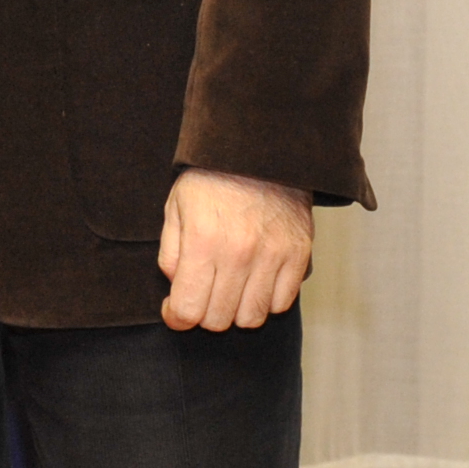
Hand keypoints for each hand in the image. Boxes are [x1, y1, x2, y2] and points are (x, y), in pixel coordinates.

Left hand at [156, 168, 313, 331]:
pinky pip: (282, 303)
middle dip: (203, 314)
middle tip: (202, 295)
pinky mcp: (298, 253)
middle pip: (218, 320)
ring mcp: (272, 255)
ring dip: (236, 311)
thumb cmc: (212, 177)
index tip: (175, 310)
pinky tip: (255, 282)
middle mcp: (238, 253)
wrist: (260, 147)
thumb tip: (177, 287)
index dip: (176, 317)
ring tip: (230, 290)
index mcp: (202, 241)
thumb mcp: (175, 207)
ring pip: (251, 317)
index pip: (187, 309)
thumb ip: (170, 253)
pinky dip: (266, 301)